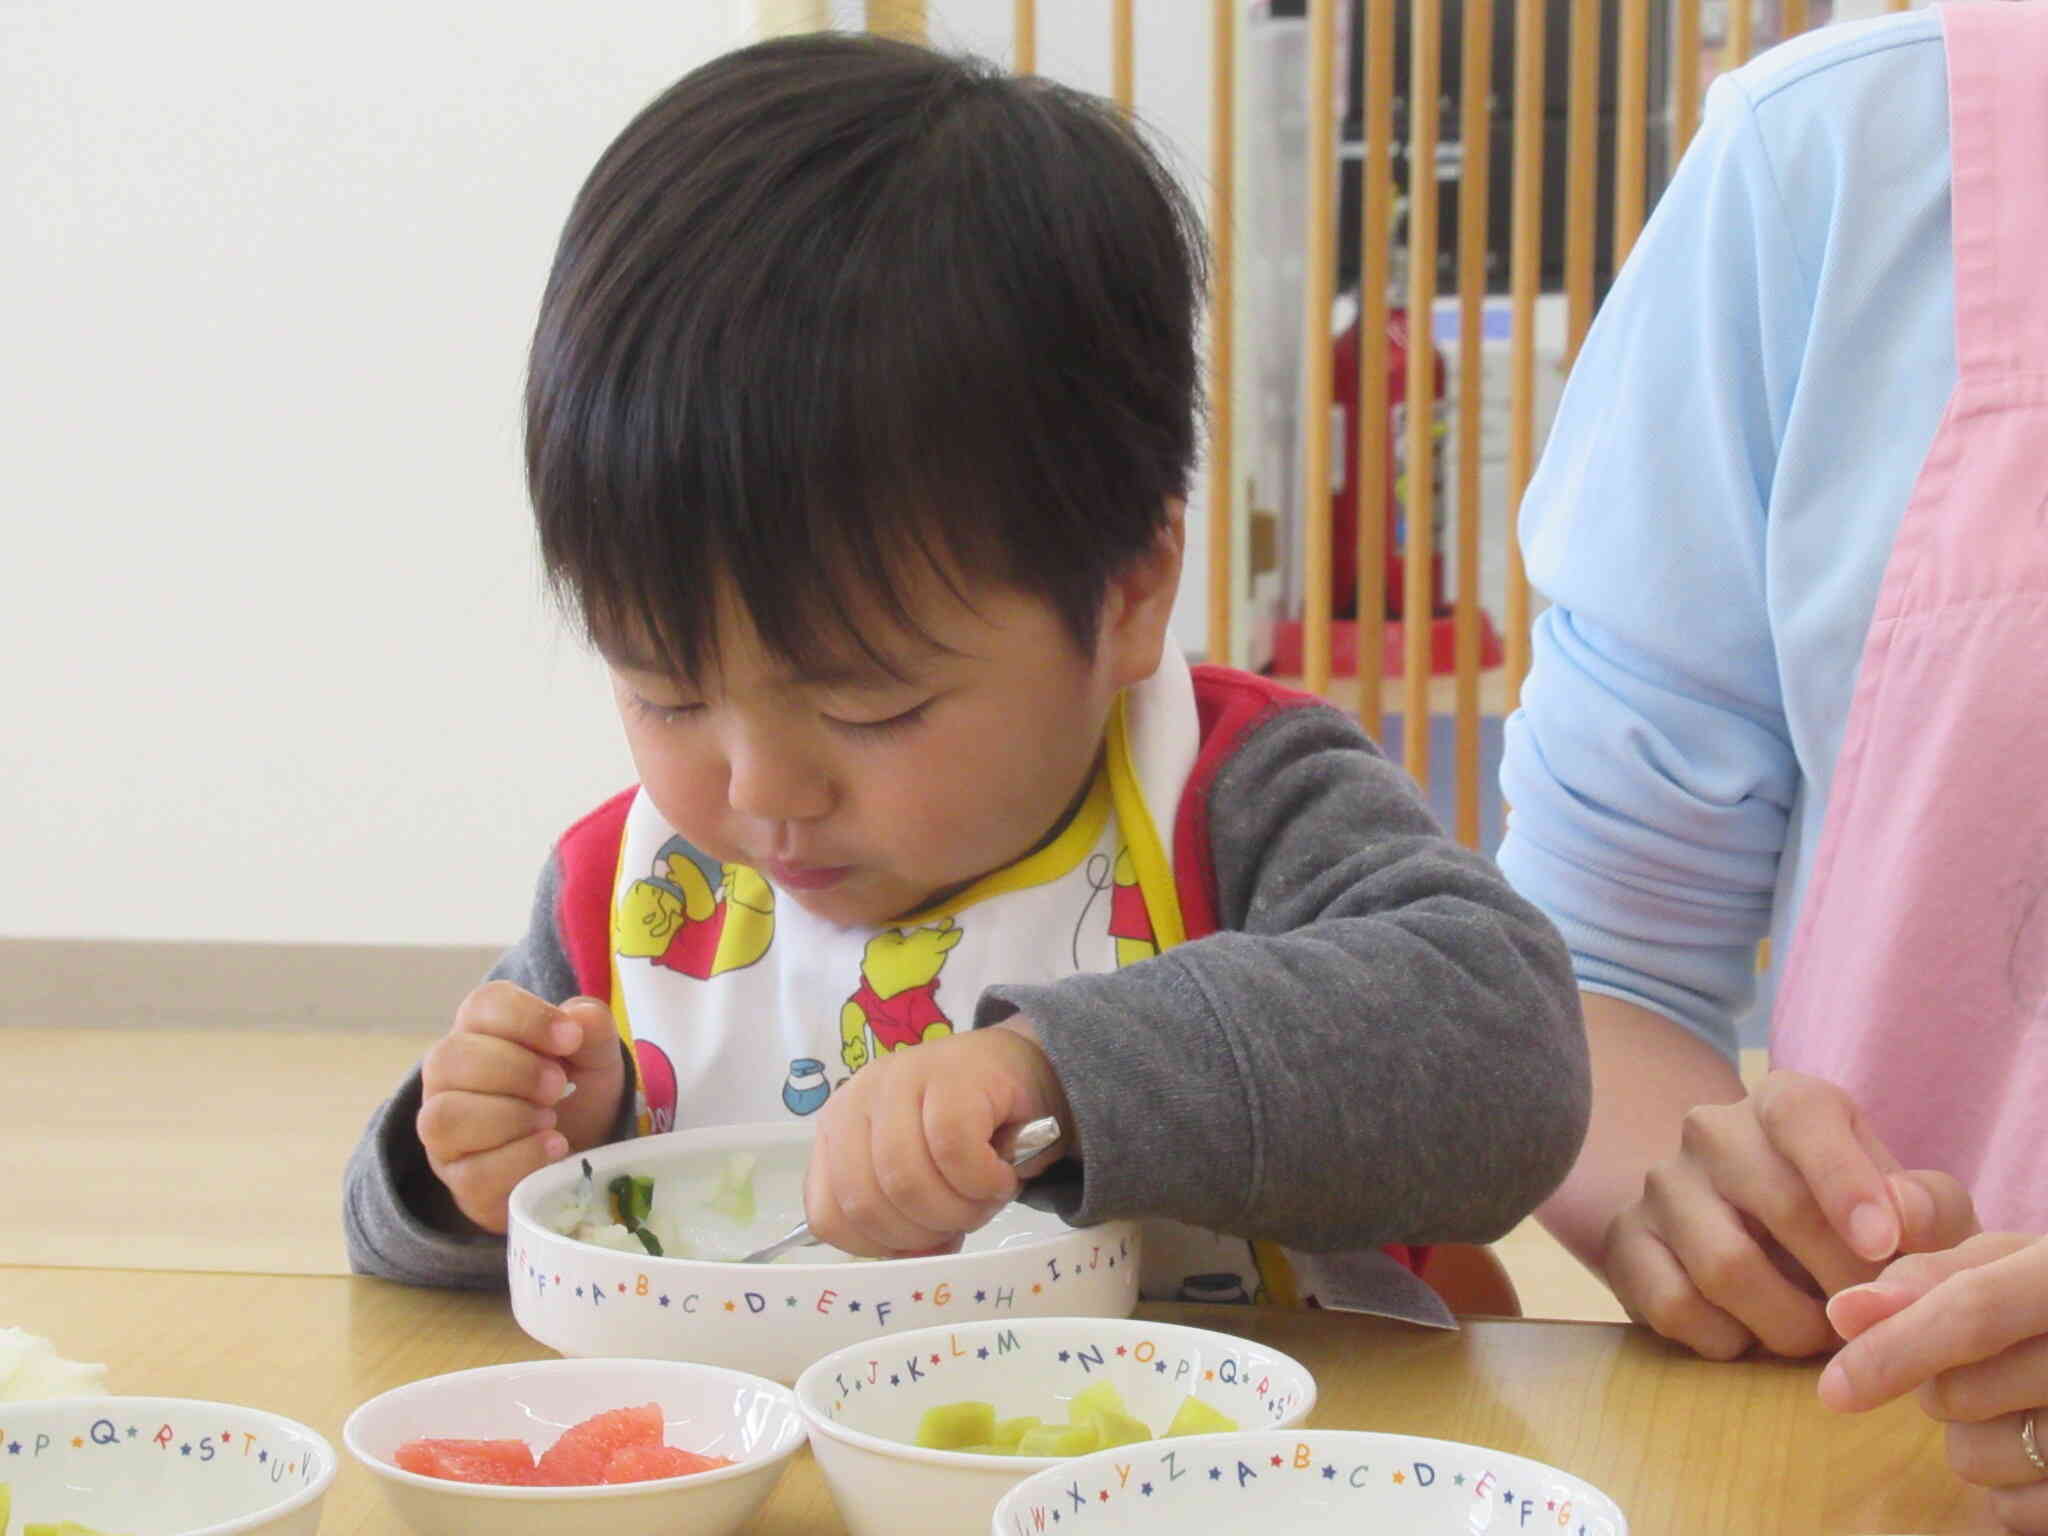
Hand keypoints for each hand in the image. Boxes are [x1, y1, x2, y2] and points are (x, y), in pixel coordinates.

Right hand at [417, 982, 626, 1232]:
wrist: (588, 1149)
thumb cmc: (579, 1090)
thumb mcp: (596, 1054)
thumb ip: (592, 1027)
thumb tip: (577, 1018)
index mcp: (482, 1030)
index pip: (482, 1005)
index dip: (527, 1018)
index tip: (571, 1038)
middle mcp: (450, 1076)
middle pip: (449, 1057)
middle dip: (514, 1070)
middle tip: (559, 1086)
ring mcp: (447, 1132)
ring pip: (444, 1117)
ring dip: (507, 1116)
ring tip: (550, 1119)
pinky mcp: (461, 1180)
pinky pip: (471, 1173)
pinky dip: (519, 1159)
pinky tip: (552, 1148)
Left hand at [803, 1018, 1072, 1257]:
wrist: (1028, 1069)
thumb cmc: (973, 1131)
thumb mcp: (923, 1179)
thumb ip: (899, 1216)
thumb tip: (909, 1262)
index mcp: (837, 1131)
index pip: (828, 1214)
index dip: (879, 1246)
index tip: (924, 1243)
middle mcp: (856, 1100)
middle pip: (866, 1202)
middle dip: (922, 1233)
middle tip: (962, 1221)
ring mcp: (901, 1080)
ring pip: (906, 1179)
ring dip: (956, 1210)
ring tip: (984, 1198)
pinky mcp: (951, 1074)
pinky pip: (953, 1150)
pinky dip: (983, 1181)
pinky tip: (1001, 1177)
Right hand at [1601, 1070, 1975, 1358]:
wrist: (1757, 1237)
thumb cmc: (1854, 1223)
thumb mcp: (1909, 1208)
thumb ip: (1929, 1209)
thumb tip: (1900, 1219)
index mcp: (1785, 1103)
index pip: (1803, 1116)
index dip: (1844, 1179)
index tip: (1882, 1246)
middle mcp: (1711, 1130)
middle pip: (1778, 1205)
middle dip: (1841, 1280)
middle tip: (1872, 1321)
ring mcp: (1661, 1184)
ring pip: (1725, 1265)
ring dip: (1788, 1324)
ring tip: (1817, 1337)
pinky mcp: (1625, 1241)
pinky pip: (1674, 1304)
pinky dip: (1727, 1339)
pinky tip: (1751, 1334)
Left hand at [1821, 1233, 2047, 1531]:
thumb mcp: (2007, 1262)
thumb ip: (1927, 1277)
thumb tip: (1845, 1313)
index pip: (1972, 1314)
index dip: (1894, 1347)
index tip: (1833, 1389)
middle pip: (1958, 1392)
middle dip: (1937, 1381)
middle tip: (1984, 1361)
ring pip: (1975, 1455)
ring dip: (1971, 1434)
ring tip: (2020, 1400)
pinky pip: (2013, 1509)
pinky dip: (2006, 1486)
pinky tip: (2038, 1446)